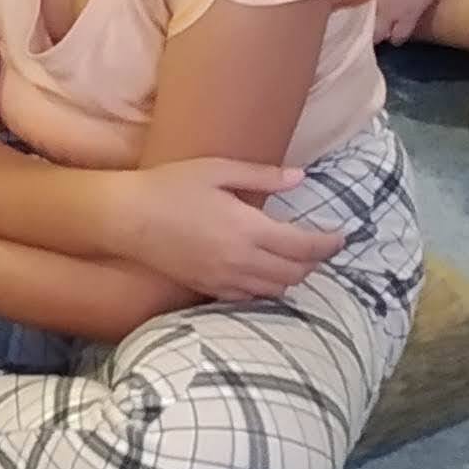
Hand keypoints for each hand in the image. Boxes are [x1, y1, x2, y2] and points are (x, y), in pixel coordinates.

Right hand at [110, 152, 341, 301]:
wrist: (127, 218)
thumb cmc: (171, 186)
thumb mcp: (218, 170)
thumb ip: (263, 176)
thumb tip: (301, 178)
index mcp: (248, 228)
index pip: (303, 246)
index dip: (328, 244)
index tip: (341, 236)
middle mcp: (240, 259)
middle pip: (295, 273)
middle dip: (315, 262)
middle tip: (322, 247)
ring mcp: (223, 278)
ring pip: (275, 290)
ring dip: (292, 277)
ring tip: (297, 260)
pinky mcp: (207, 288)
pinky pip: (248, 298)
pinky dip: (266, 289)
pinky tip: (265, 274)